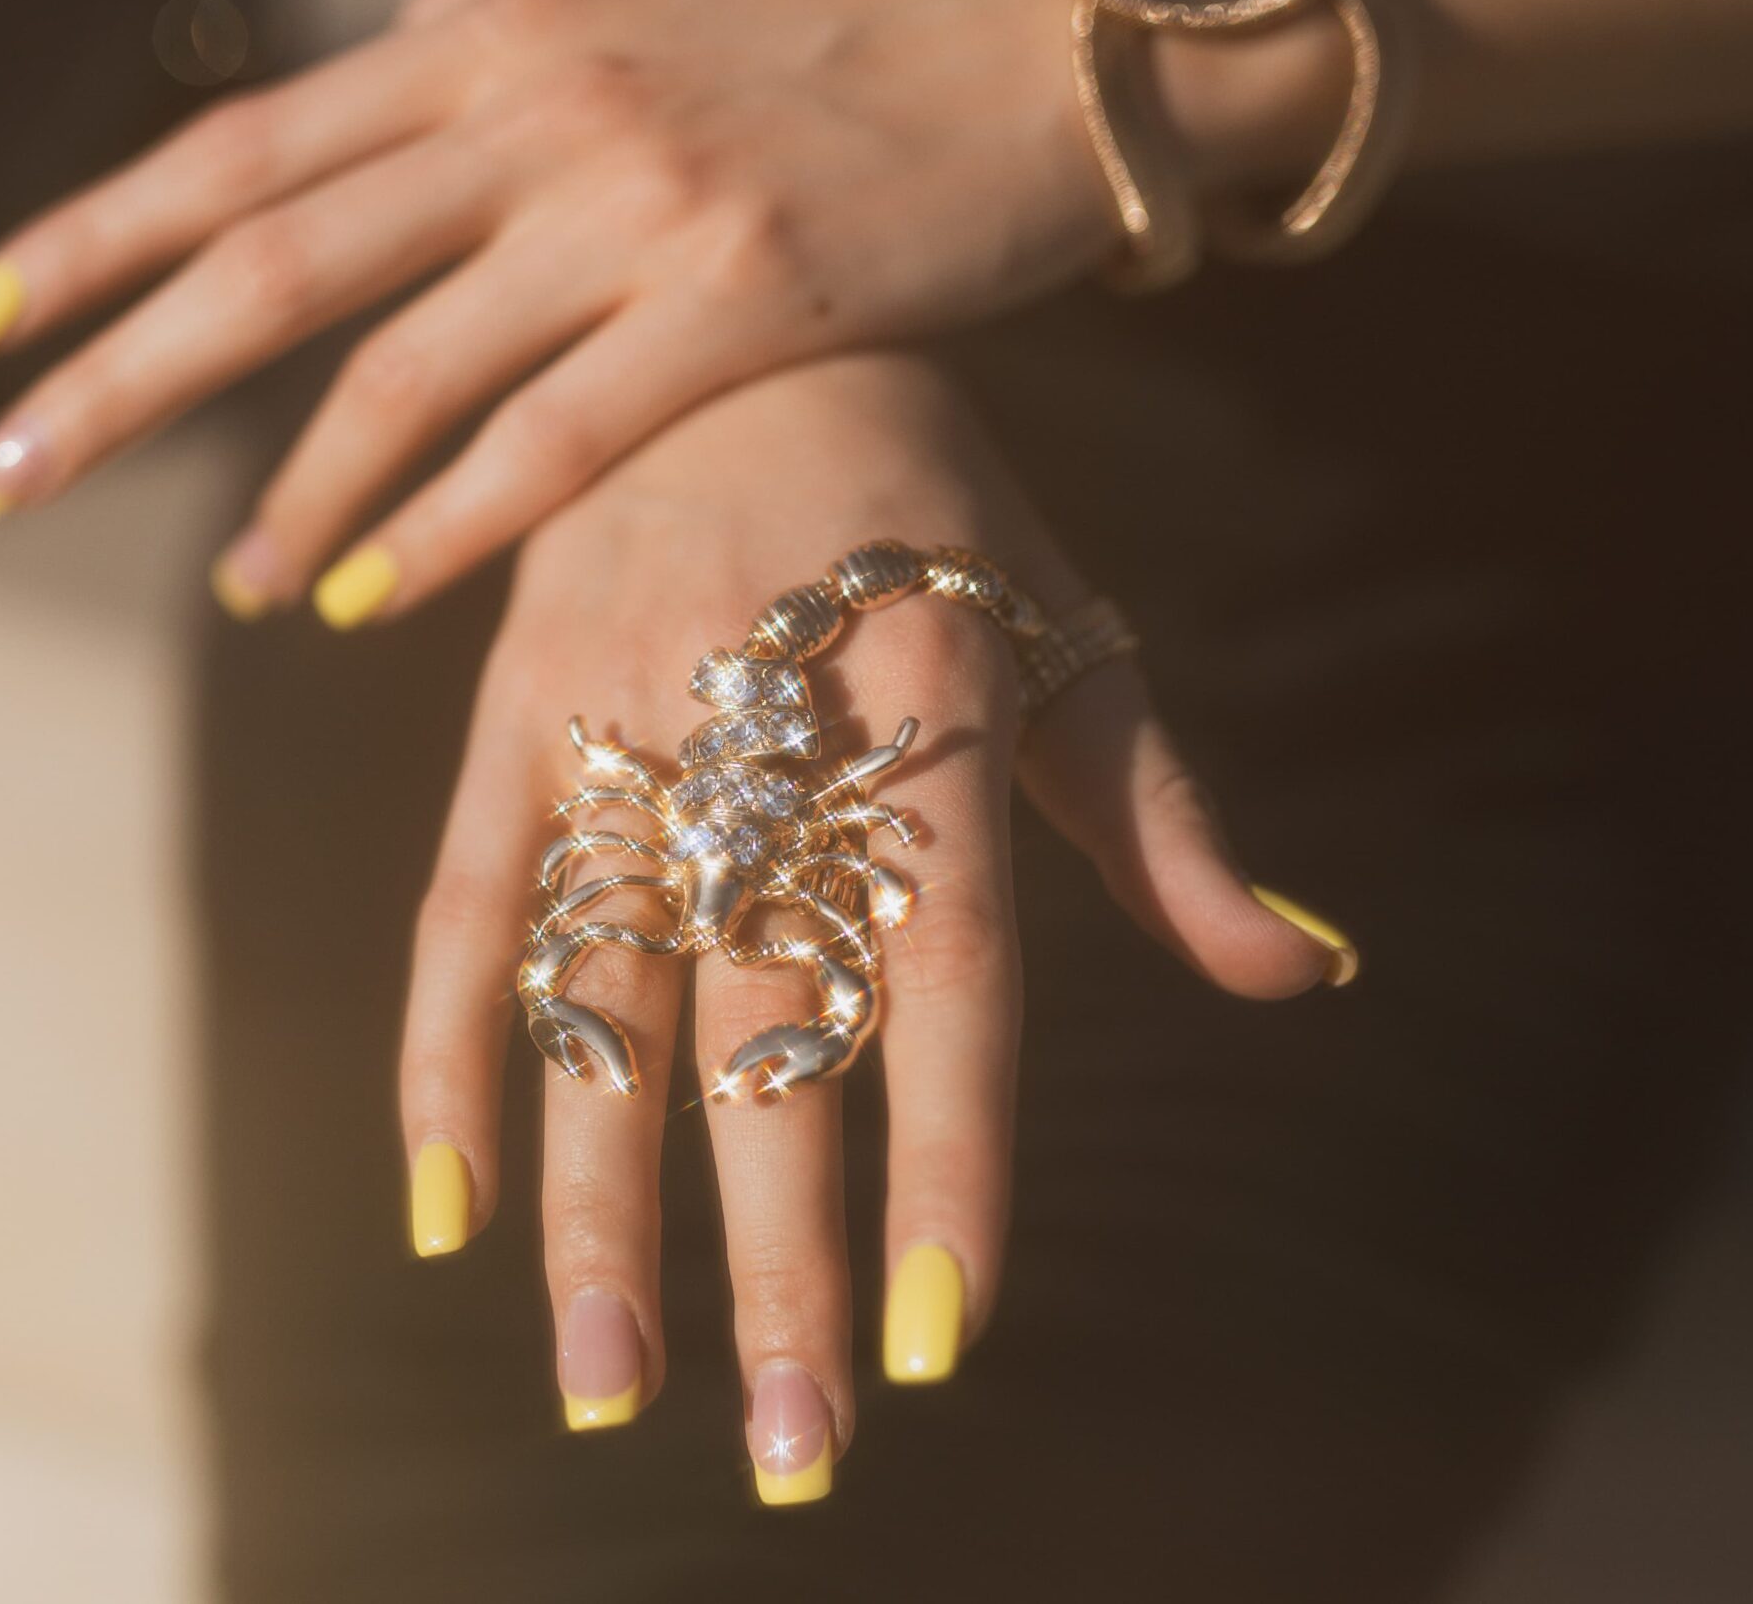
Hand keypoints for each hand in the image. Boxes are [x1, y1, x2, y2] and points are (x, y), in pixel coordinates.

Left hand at [0, 0, 1115, 623]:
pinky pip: (555, 434)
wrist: (1051, 46)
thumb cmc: (847, 21)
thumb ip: (517, 2)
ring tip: (221, 586)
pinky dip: (443, 521)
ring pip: (403, 368)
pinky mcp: (744, 300)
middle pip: (272, 260)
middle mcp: (538, 107)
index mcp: (494, 31)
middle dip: (112, 378)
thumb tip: (412, 19)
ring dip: (289, 491)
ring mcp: (636, 204)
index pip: (241, 147)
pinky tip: (365, 595)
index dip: (84, 241)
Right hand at [396, 355, 1354, 1501]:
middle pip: (766, 1021)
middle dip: (778, 1243)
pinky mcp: (506, 716)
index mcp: (929, 699)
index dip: (946, 1151)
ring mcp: (613, 723)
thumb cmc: (927, 503)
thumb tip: (1304, 974)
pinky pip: (460, 908)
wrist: (726, 309)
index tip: (941, 1335)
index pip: (948, 968)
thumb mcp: (1060, 625)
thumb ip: (1163, 820)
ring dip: (598, 1205)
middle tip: (792, 1443)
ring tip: (605, 1390)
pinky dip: (448, 1059)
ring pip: (601, 1001)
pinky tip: (449, 1217)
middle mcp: (764, 726)